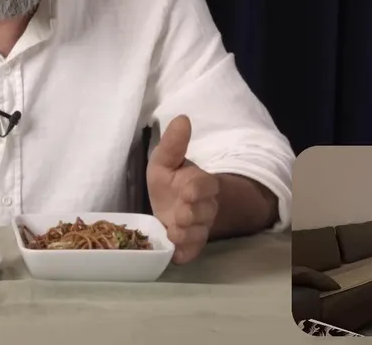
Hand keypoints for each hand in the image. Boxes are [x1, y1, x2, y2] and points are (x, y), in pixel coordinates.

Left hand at [146, 115, 218, 263]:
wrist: (171, 206)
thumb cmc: (168, 181)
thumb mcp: (165, 160)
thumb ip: (173, 144)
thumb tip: (182, 118)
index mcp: (201, 183)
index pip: (207, 185)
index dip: (197, 188)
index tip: (185, 189)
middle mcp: (204, 207)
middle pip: (205, 212)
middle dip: (191, 213)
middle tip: (178, 214)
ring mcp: (199, 228)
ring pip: (199, 233)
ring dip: (186, 233)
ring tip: (172, 230)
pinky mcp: (191, 246)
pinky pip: (191, 253)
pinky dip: (183, 253)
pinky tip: (173, 251)